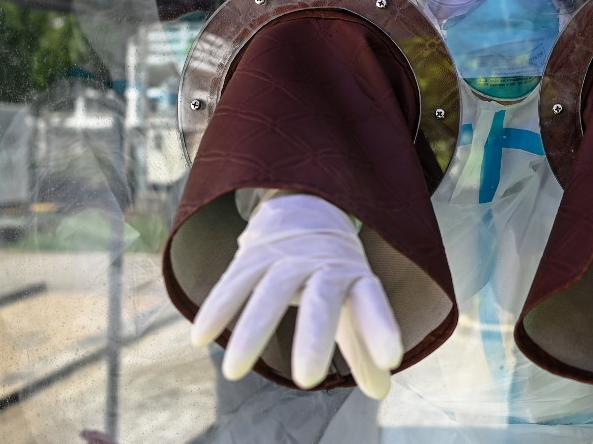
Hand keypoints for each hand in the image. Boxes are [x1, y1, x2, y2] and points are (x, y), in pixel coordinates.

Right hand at [190, 194, 402, 397]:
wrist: (308, 200)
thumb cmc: (334, 268)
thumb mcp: (353, 300)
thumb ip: (363, 346)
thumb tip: (381, 391)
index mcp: (355, 276)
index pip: (372, 301)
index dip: (381, 328)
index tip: (392, 358)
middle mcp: (324, 263)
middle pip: (322, 300)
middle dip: (314, 337)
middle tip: (308, 380)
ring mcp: (288, 255)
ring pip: (271, 291)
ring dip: (252, 331)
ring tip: (234, 373)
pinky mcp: (254, 252)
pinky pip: (234, 280)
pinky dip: (218, 307)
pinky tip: (201, 337)